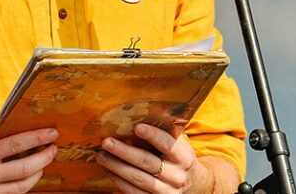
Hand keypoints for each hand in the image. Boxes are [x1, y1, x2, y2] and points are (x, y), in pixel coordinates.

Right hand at [0, 120, 58, 192]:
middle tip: (54, 148)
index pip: (16, 145)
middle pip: (25, 169)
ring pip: (23, 186)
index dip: (37, 138)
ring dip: (38, 173)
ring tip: (44, 161)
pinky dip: (24, 184)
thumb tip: (16, 130)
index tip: (52, 133)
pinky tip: (29, 174)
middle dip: (44, 157)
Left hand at [97, 124, 213, 193]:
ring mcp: (167, 191)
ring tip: (101, 156)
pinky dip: (119, 181)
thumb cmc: (178, 158)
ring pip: (139, 179)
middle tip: (106, 142)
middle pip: (148, 163)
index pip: (169, 145)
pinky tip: (108, 170)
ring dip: (117, 167)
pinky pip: (135, 193)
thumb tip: (142, 109)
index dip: (153, 136)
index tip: (136, 127)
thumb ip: (165, 131)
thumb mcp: (179, 145)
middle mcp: (177, 176)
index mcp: (184, 158)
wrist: (194, 185)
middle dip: (125, 152)